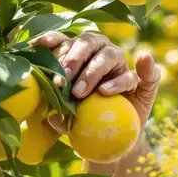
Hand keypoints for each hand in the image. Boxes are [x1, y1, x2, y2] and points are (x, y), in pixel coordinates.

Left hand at [30, 31, 160, 131]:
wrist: (117, 137)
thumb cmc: (88, 119)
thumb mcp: (70, 119)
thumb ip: (60, 116)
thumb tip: (50, 117)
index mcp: (79, 52)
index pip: (64, 40)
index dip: (51, 39)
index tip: (36, 45)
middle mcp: (99, 51)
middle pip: (86, 42)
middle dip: (72, 59)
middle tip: (61, 81)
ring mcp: (120, 64)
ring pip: (108, 55)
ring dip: (92, 72)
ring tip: (79, 91)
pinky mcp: (140, 82)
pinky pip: (131, 76)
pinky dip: (118, 82)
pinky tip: (104, 92)